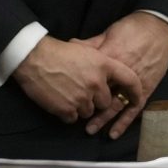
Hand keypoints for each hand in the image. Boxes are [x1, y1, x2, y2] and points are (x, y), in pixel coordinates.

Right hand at [12, 36, 142, 127]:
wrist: (32, 57)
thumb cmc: (57, 51)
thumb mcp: (84, 49)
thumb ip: (100, 62)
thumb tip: (110, 73)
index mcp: (103, 65)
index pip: (130, 80)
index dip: (135, 92)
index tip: (135, 98)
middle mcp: (96, 83)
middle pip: (106, 102)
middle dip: (96, 100)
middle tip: (81, 91)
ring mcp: (82, 98)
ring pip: (89, 112)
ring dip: (80, 107)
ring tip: (66, 93)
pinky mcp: (67, 110)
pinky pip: (73, 118)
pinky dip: (66, 112)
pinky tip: (58, 100)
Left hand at [78, 12, 167, 138]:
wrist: (159, 28)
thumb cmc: (132, 28)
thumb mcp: (109, 33)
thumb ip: (92, 44)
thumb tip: (72, 45)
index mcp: (110, 58)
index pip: (91, 75)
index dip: (79, 84)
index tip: (66, 92)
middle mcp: (121, 74)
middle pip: (101, 93)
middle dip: (87, 105)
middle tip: (73, 115)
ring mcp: (134, 83)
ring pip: (115, 105)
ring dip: (103, 118)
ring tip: (90, 129)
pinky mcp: (146, 89)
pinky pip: (133, 109)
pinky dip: (124, 122)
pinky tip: (113, 133)